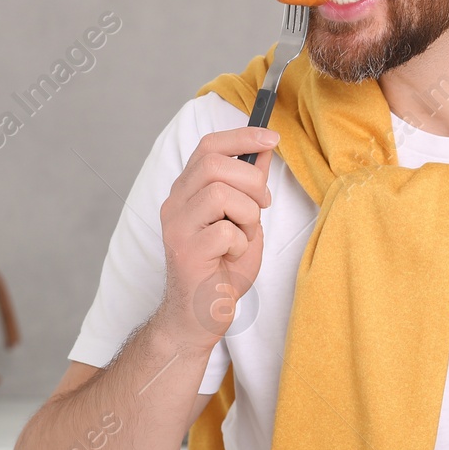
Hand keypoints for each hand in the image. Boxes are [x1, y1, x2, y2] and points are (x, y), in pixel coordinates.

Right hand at [155, 126, 277, 352]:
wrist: (200, 314)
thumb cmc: (222, 267)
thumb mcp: (244, 219)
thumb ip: (249, 186)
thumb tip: (263, 149)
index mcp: (188, 190)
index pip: (209, 146)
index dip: (242, 136)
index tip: (272, 137)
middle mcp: (176, 203)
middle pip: (214, 163)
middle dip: (251, 181)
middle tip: (262, 206)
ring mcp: (177, 226)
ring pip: (220, 193)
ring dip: (247, 214)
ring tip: (244, 235)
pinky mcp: (185, 251)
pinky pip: (224, 231)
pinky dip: (240, 243)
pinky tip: (233, 256)